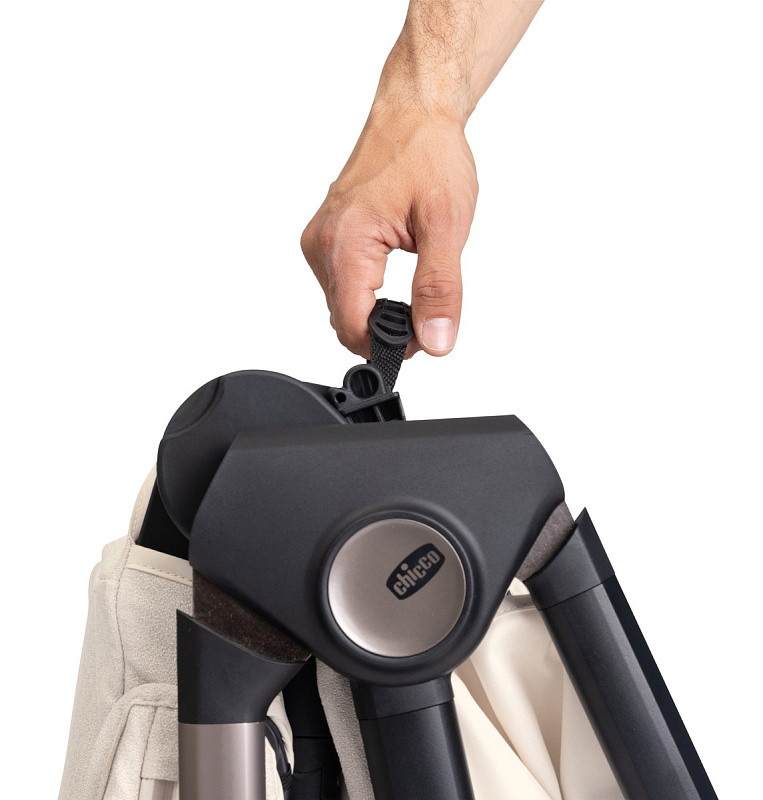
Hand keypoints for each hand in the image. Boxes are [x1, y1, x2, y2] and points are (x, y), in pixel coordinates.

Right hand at [301, 109, 477, 357]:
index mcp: (345, 243)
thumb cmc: (428, 155)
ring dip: (377, 310)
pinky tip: (392, 269)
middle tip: (426, 308)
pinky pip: (341, 284)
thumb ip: (439, 290)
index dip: (388, 345)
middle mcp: (321, 244)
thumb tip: (435, 341)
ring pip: (342, 306)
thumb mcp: (445, 227)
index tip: (421, 339)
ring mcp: (318, 240)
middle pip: (345, 320)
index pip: (352, 327)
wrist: (412, 112)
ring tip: (412, 279)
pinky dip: (368, 291)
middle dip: (385, 330)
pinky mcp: (324, 237)